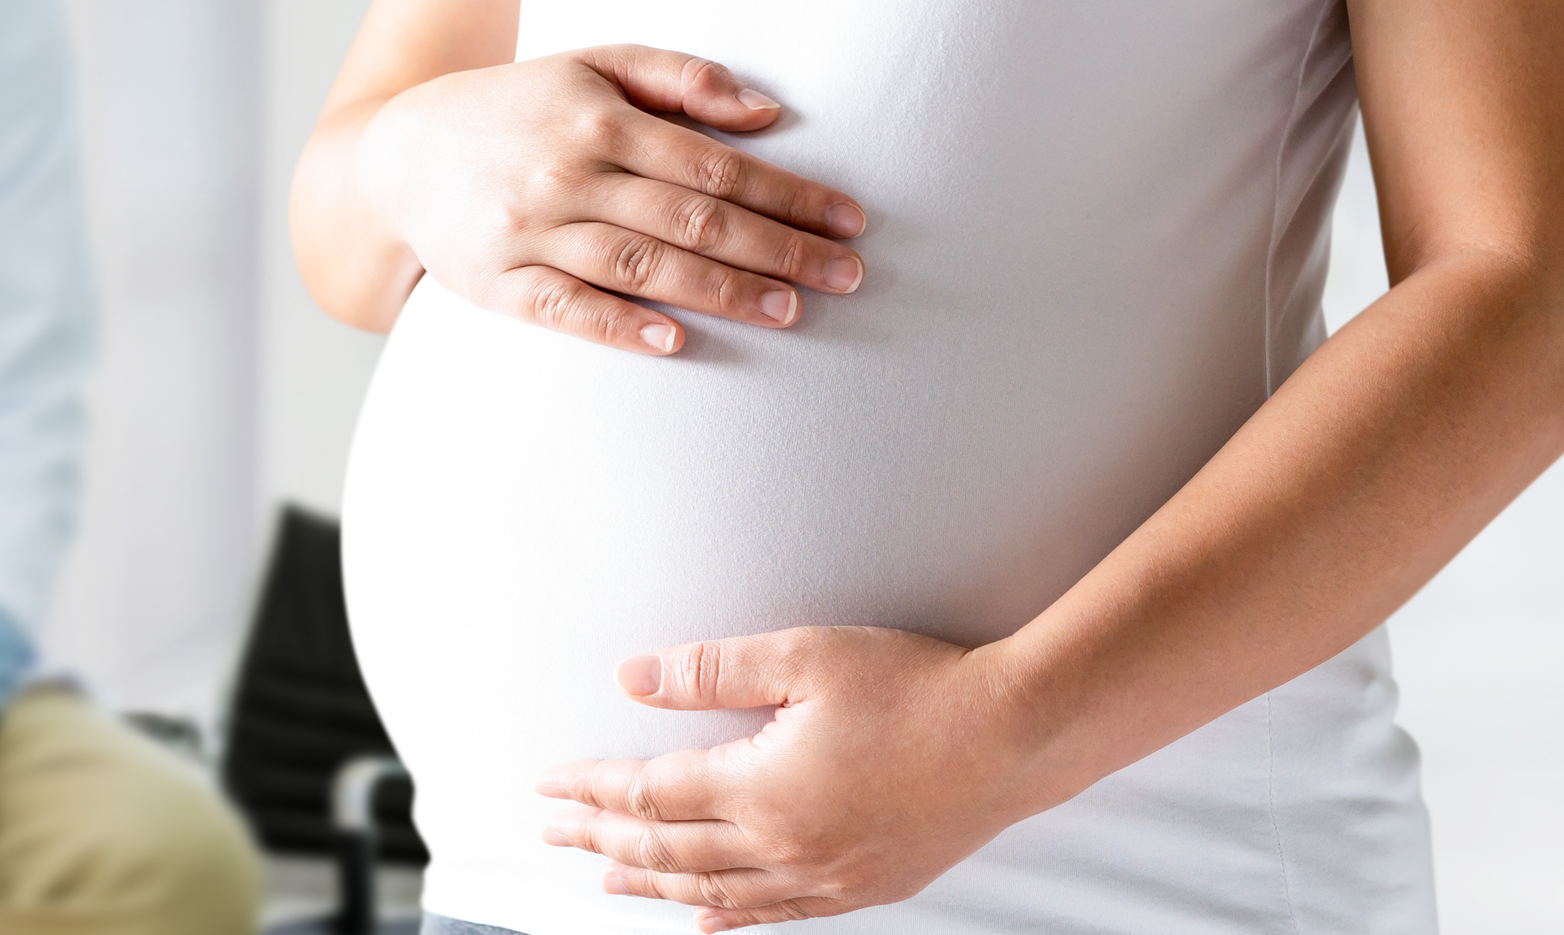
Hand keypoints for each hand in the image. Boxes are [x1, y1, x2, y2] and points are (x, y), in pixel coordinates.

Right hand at [355, 45, 866, 354]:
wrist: (397, 157)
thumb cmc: (517, 108)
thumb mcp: (590, 64)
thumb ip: (679, 78)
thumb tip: (769, 113)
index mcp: (597, 116)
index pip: (714, 164)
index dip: (788, 194)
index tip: (849, 220)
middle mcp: (565, 172)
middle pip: (691, 219)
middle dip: (778, 249)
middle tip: (848, 277)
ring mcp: (528, 232)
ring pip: (641, 266)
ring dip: (722, 292)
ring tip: (791, 311)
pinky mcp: (496, 285)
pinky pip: (566, 311)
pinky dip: (620, 326)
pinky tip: (675, 342)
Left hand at [535, 627, 1066, 930]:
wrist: (1016, 735)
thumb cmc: (918, 686)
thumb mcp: (805, 655)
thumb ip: (711, 671)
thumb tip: (632, 677)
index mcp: (760, 789)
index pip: (647, 796)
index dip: (590, 792)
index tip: (547, 787)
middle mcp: (783, 846)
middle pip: (666, 852)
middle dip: (600, 843)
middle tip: (551, 836)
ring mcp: (825, 876)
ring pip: (714, 892)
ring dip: (651, 886)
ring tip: (605, 881)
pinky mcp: (864, 885)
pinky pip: (777, 915)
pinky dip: (729, 917)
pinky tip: (706, 919)